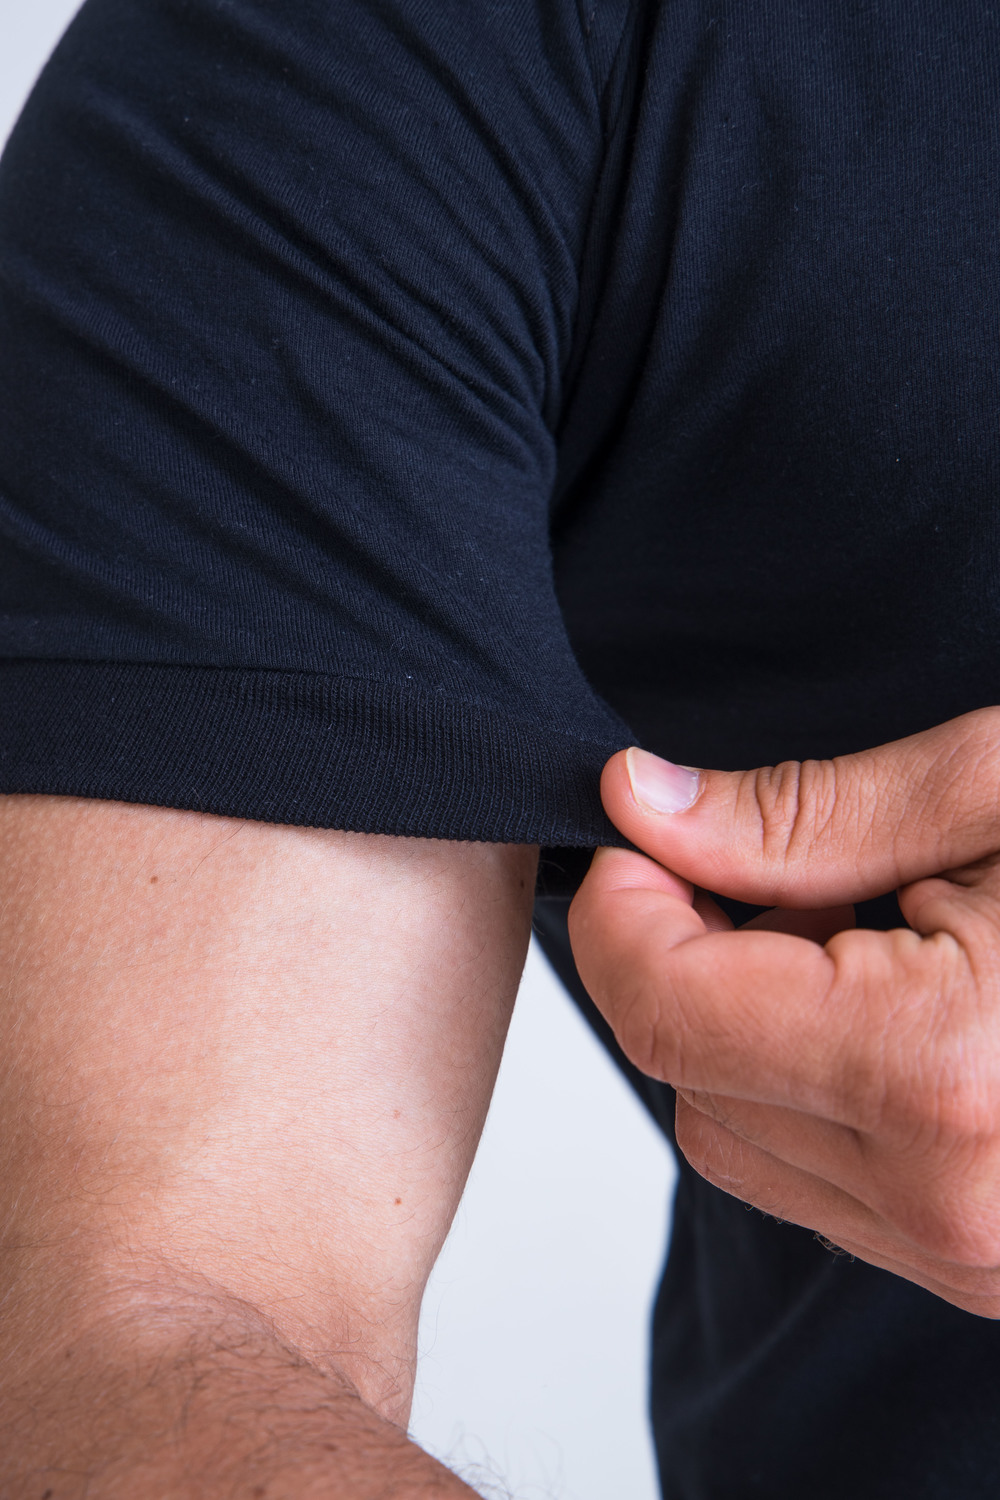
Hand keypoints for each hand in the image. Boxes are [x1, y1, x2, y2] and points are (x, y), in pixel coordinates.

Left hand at [569, 708, 999, 1314]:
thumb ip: (805, 816)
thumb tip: (642, 804)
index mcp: (943, 1072)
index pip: (663, 1006)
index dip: (623, 905)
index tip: (642, 832)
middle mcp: (950, 1201)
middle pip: (685, 1072)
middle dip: (696, 953)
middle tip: (799, 869)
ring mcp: (974, 1256)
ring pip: (737, 1137)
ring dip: (754, 1024)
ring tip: (873, 937)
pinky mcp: (984, 1266)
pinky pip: (817, 1180)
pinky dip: (812, 1085)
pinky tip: (902, 1007)